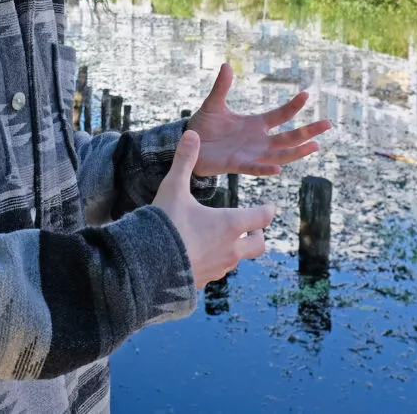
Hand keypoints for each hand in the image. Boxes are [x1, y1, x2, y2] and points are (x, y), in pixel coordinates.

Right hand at [153, 130, 275, 287]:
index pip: (262, 217)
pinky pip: (217, 271)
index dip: (268, 210)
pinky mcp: (203, 282)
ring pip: (237, 260)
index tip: (270, 206)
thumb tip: (191, 134)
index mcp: (229, 225)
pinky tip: (201, 254)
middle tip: (251, 227)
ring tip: (222, 239)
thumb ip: (184, 161)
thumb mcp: (173, 188)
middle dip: (257, 235)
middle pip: (258, 245)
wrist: (146, 266)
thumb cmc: (164, 224)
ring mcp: (218, 268)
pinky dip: (215, 261)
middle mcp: (230, 249)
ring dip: (235, 249)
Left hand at [187, 63, 331, 177]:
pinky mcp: (237, 165)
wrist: (189, 146)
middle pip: (288, 137)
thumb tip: (226, 65)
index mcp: (255, 124)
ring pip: (279, 155)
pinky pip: (255, 168)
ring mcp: (250, 154)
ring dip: (297, 152)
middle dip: (308, 131)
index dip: (293, 106)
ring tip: (315, 146)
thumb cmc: (204, 126)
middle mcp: (258, 141)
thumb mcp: (213, 104)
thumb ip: (222, 87)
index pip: (280, 115)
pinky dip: (265, 170)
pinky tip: (278, 169)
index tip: (306, 94)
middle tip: (328, 124)